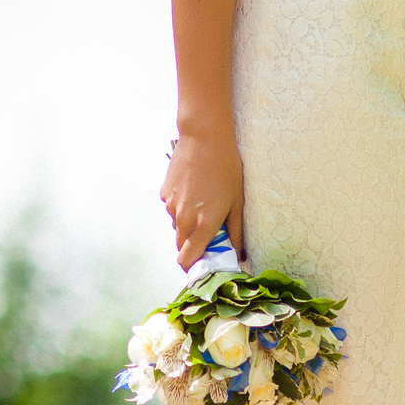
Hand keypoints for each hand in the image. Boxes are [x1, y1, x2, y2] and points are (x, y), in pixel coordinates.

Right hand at [160, 126, 243, 270]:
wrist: (204, 137)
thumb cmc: (226, 168)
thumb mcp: (237, 201)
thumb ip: (235, 231)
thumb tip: (240, 255)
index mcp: (203, 224)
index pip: (187, 260)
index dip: (193, 267)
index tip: (203, 264)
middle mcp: (183, 218)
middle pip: (181, 245)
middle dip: (193, 244)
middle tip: (210, 231)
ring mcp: (171, 205)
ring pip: (177, 225)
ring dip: (188, 223)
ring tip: (204, 202)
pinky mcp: (164, 192)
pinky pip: (173, 208)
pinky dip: (182, 206)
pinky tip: (194, 189)